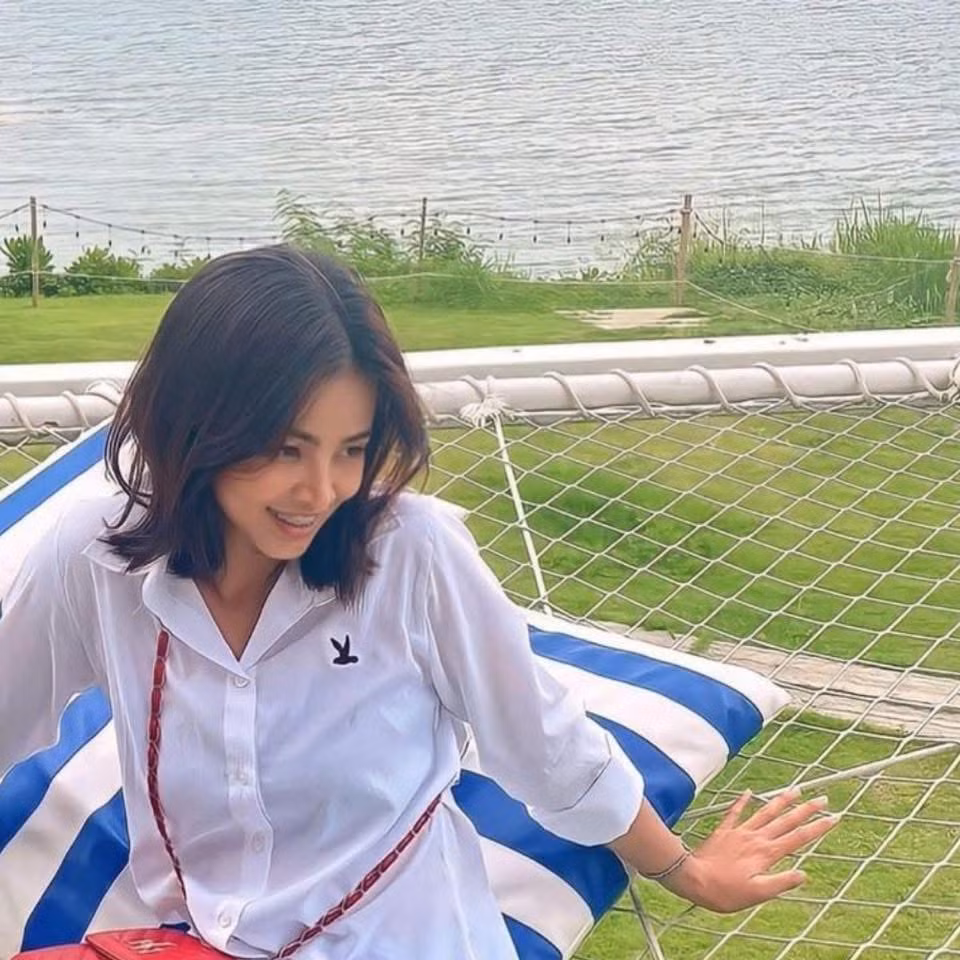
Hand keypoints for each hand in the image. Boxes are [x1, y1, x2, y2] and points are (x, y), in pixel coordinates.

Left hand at [663, 788, 837, 912]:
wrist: (692, 877)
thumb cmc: (724, 891)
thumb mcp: (758, 894)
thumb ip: (781, 882)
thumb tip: (804, 874)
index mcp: (766, 853)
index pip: (798, 838)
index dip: (817, 827)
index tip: (834, 817)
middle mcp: (755, 838)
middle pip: (786, 820)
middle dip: (806, 810)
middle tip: (823, 798)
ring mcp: (739, 832)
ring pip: (764, 812)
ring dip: (781, 800)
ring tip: (796, 789)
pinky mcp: (724, 831)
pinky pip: (735, 812)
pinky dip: (742, 801)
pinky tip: (748, 792)